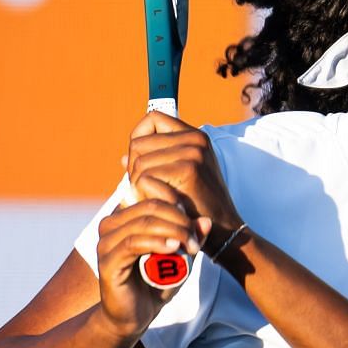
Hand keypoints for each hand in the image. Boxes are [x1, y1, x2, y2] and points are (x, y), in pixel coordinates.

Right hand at [93, 194, 191, 338]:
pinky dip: (156, 243)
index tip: (196, 223)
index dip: (177, 204)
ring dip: (172, 231)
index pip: (152, 197)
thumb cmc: (155, 285)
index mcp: (124, 218)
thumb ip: (189, 239)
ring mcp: (106, 242)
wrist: (134, 317)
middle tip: (196, 239)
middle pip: (150, 207)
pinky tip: (173, 248)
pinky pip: (133, 243)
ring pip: (143, 223)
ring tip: (191, 246)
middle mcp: (110, 225)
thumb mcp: (179, 258)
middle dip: (179, 220)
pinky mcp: (107, 261)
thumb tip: (206, 220)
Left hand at [123, 109, 244, 248]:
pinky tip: (159, 204)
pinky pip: (144, 177)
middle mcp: (195, 139)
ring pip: (138, 162)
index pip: (153, 119)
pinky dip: (145, 194)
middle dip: (134, 168)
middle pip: (139, 143)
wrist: (223, 229)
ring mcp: (192, 152)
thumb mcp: (181, 177)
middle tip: (145, 189)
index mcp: (195, 136)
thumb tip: (124, 159)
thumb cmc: (198, 205)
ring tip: (154, 198)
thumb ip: (156, 162)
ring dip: (137, 185)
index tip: (139, 161)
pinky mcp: (187, 170)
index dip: (137, 137)